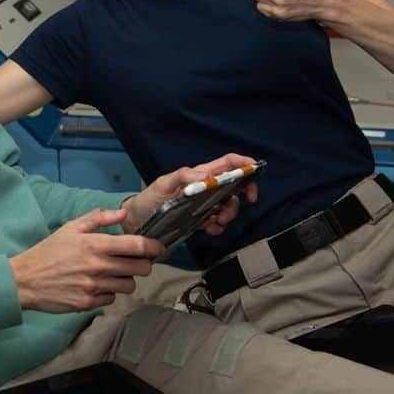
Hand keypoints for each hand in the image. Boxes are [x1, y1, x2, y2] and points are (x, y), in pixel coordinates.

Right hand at [9, 208, 163, 312]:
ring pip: (129, 285)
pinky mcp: (88, 303)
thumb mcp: (70, 228)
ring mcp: (94, 287)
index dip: (153, 246)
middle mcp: (98, 266)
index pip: (136, 245)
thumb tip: (122, 213)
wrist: (26, 280)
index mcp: (95, 244)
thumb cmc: (49, 251)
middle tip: (136, 261)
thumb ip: (98, 218)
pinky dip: (109, 293)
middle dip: (143, 264)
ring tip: (114, 274)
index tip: (158, 247)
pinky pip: (111, 299)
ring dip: (126, 279)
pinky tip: (97, 286)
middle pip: (140, 268)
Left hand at [121, 153, 258, 234]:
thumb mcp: (162, 184)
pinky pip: (217, 222)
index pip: (227, 163)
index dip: (244, 164)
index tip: (255, 171)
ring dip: (228, 214)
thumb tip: (206, 176)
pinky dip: (218, 227)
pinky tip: (209, 229)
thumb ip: (182, 177)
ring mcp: (204, 205)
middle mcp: (205, 188)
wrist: (137, 223)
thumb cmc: (148, 199)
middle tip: (237, 206)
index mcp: (199, 175)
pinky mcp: (200, 220)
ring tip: (216, 222)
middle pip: (234, 186)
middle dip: (241, 195)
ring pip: (228, 205)